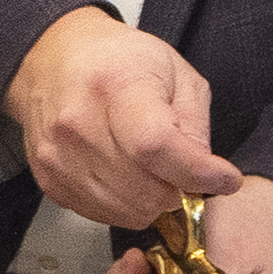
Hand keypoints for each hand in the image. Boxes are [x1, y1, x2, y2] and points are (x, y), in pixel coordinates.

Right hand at [2, 4, 234, 231]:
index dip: (198, 173)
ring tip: (151, 169)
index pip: (156, 147)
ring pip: (127, 211)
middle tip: (180, 167)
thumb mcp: (177, 74)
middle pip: (146, 190)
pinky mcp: (48, 179)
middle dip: (177, 188)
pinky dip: (124, 204)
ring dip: (151, 200)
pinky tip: (125, 175)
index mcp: (116, 86)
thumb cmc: (117, 60)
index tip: (224, 178)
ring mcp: (58, 156)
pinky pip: (101, 215)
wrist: (53, 57)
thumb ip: (196, 126)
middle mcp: (79, 124)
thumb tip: (205, 176)